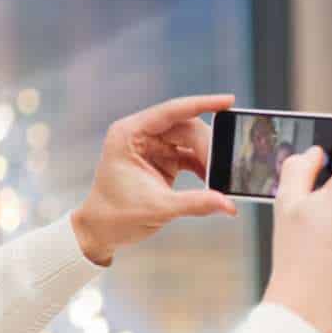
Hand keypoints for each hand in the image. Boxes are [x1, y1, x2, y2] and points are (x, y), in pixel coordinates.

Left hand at [71, 94, 236, 264]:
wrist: (102, 231)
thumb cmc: (116, 216)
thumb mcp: (158, 208)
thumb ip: (195, 203)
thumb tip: (228, 204)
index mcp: (129, 134)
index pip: (171, 111)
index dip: (202, 104)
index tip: (228, 101)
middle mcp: (141, 134)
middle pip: (185, 126)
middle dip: (208, 145)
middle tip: (224, 167)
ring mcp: (152, 146)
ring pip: (191, 140)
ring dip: (208, 156)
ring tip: (220, 175)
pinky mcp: (162, 159)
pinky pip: (190, 155)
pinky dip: (203, 166)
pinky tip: (213, 180)